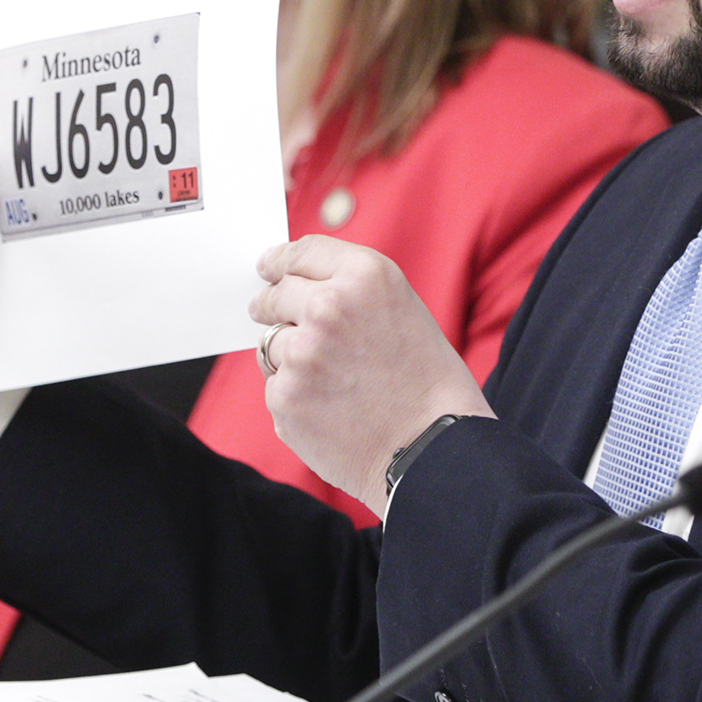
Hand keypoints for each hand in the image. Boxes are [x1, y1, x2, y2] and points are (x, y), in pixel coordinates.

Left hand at [251, 236, 493, 516]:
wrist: (434, 449)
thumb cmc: (427, 382)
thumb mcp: (401, 309)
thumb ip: (350, 290)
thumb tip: (287, 283)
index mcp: (365, 275)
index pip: (302, 251)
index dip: (281, 260)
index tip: (268, 266)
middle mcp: (329, 305)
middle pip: (277, 293)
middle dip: (271, 303)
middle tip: (267, 312)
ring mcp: (303, 352)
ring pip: (272, 342)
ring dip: (290, 356)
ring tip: (333, 382)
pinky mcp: (285, 395)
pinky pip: (276, 385)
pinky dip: (295, 397)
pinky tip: (331, 411)